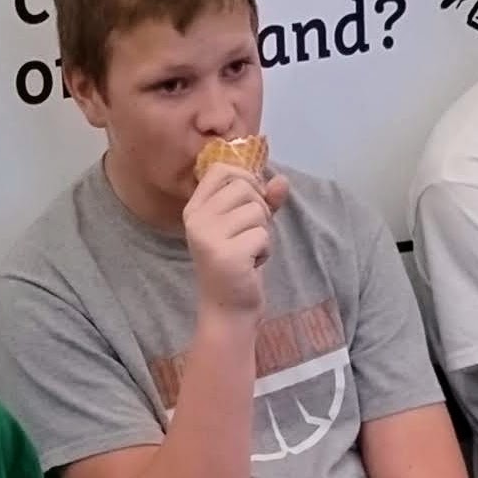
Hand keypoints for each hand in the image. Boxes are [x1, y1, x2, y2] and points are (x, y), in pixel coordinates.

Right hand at [183, 162, 286, 317]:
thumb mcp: (248, 225)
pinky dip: (265, 250)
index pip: (220, 169)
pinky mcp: (227, 255)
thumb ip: (264, 200)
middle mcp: (196, 219)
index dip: (246, 179)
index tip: (251, 201)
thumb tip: (282, 180)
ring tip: (248, 252)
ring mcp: (208, 237)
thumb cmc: (238, 263)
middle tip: (249, 236)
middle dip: (260, 210)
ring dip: (263, 233)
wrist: (228, 308)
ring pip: (257, 211)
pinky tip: (251, 264)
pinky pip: (262, 235)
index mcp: (195, 208)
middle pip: (244, 187)